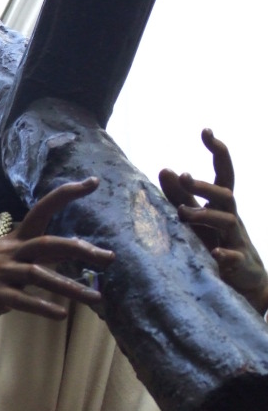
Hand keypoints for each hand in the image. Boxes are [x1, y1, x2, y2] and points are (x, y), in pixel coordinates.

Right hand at [0, 179, 114, 327]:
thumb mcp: (3, 257)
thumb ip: (32, 255)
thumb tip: (65, 253)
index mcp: (15, 240)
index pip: (43, 209)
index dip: (67, 194)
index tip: (92, 182)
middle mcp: (11, 252)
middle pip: (49, 243)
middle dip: (81, 250)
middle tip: (109, 258)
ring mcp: (3, 274)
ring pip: (41, 275)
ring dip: (71, 287)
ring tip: (96, 299)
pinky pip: (23, 301)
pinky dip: (43, 308)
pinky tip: (61, 315)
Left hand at [159, 128, 267, 314]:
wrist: (246, 280)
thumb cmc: (217, 242)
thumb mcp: (198, 219)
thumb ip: (180, 197)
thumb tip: (165, 169)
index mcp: (223, 205)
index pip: (223, 173)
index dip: (218, 151)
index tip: (206, 130)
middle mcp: (232, 218)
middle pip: (225, 195)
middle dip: (204, 185)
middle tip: (183, 176)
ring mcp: (237, 240)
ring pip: (227, 221)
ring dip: (205, 215)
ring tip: (182, 214)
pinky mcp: (238, 263)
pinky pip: (234, 256)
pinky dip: (224, 253)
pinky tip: (214, 252)